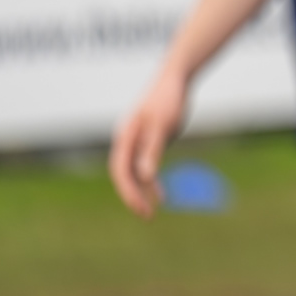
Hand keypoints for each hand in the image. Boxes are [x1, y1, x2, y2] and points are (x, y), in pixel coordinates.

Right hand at [109, 64, 189, 217]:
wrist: (176, 79)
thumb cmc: (168, 99)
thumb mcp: (162, 126)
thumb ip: (152, 150)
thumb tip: (144, 176)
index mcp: (126, 136)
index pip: (120, 170)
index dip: (128, 191)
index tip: (141, 208)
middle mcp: (127, 140)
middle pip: (124, 174)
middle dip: (133, 196)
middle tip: (147, 216)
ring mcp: (137, 141)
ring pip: (134, 172)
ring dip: (142, 192)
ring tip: (152, 211)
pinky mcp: (149, 141)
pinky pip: (146, 166)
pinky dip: (152, 181)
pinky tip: (162, 194)